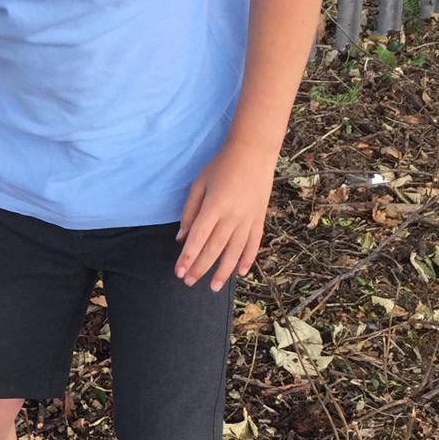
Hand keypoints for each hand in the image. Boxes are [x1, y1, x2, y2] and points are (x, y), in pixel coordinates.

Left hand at [176, 140, 275, 290]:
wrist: (254, 152)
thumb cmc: (221, 166)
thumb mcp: (199, 184)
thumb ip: (190, 211)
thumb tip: (181, 238)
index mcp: (214, 206)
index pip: (198, 238)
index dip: (187, 257)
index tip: (178, 272)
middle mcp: (232, 216)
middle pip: (214, 248)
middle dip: (200, 268)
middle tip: (189, 282)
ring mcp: (248, 219)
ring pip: (234, 251)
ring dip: (223, 271)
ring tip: (214, 287)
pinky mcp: (259, 218)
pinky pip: (254, 243)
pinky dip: (247, 259)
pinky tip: (240, 272)